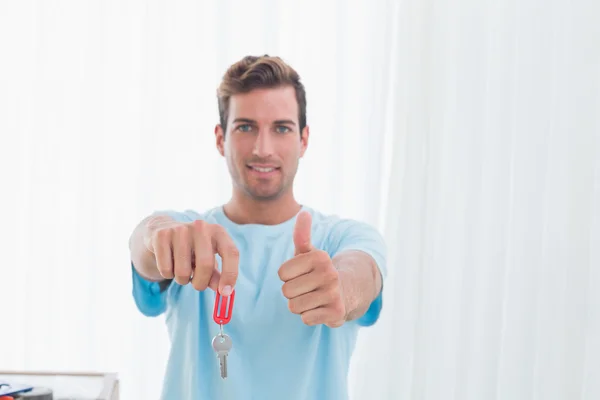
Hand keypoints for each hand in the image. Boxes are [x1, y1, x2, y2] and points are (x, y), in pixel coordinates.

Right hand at [144, 216, 238, 294]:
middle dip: (201, 283)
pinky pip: (166, 269)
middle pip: (206, 265)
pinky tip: (169, 262)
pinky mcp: (161, 235)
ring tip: (181, 270)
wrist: (163, 230)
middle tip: (197, 285)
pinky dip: (167, 274)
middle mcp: (201, 227)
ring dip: (182, 280)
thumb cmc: (192, 249)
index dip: (230, 274)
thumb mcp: (208, 259)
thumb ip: (216, 275)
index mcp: (218, 232)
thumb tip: (223, 292)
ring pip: (183, 271)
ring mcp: (180, 229)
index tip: (225, 293)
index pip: (231, 252)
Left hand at [278, 211, 345, 327]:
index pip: (282, 273)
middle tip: (308, 289)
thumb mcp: (310, 253)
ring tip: (313, 298)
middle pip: (286, 291)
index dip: (288, 276)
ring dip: (300, 305)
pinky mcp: (336, 313)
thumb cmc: (319, 271)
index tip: (301, 275)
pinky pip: (305, 318)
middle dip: (293, 292)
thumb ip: (302, 234)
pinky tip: (320, 308)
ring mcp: (334, 294)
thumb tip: (303, 213)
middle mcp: (330, 274)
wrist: (348, 292)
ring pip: (294, 306)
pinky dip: (310, 316)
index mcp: (320, 257)